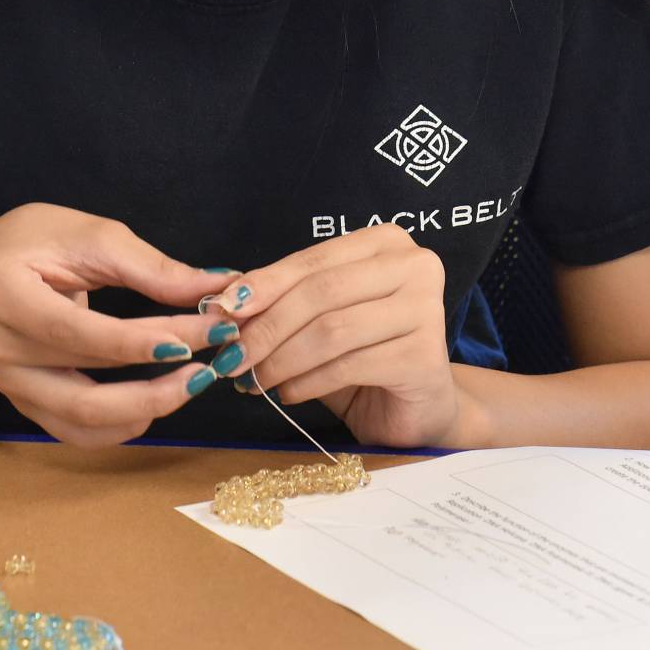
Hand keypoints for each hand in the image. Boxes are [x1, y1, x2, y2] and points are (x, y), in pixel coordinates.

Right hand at [0, 204, 231, 446]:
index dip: (138, 343)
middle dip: (158, 382)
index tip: (199, 337)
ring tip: (193, 382)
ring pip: (81, 421)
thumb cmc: (36, 239)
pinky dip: (120, 426)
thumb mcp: (91, 235)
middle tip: (213, 364)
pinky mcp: (22, 402)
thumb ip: (152, 268)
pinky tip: (155, 404)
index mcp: (4, 296)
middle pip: (84, 388)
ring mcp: (6, 384)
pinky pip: (73, 431)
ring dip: (146, 410)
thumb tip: (219, 288)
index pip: (77, 333)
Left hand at [209, 225, 463, 448]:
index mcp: (386, 243)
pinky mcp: (424, 357)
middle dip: (267, 327)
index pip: (314, 259)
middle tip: (232, 356)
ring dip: (282, 359)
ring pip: (332, 331)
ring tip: (255, 380)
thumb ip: (282, 302)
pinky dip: (307, 382)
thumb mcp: (319, 319)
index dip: (264, 284)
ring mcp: (426, 309)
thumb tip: (222, 301)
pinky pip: (348, 366)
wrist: (417, 406)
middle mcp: (415, 266)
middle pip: (321, 292)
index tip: (222, 310)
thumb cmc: (364, 354)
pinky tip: (288, 394)